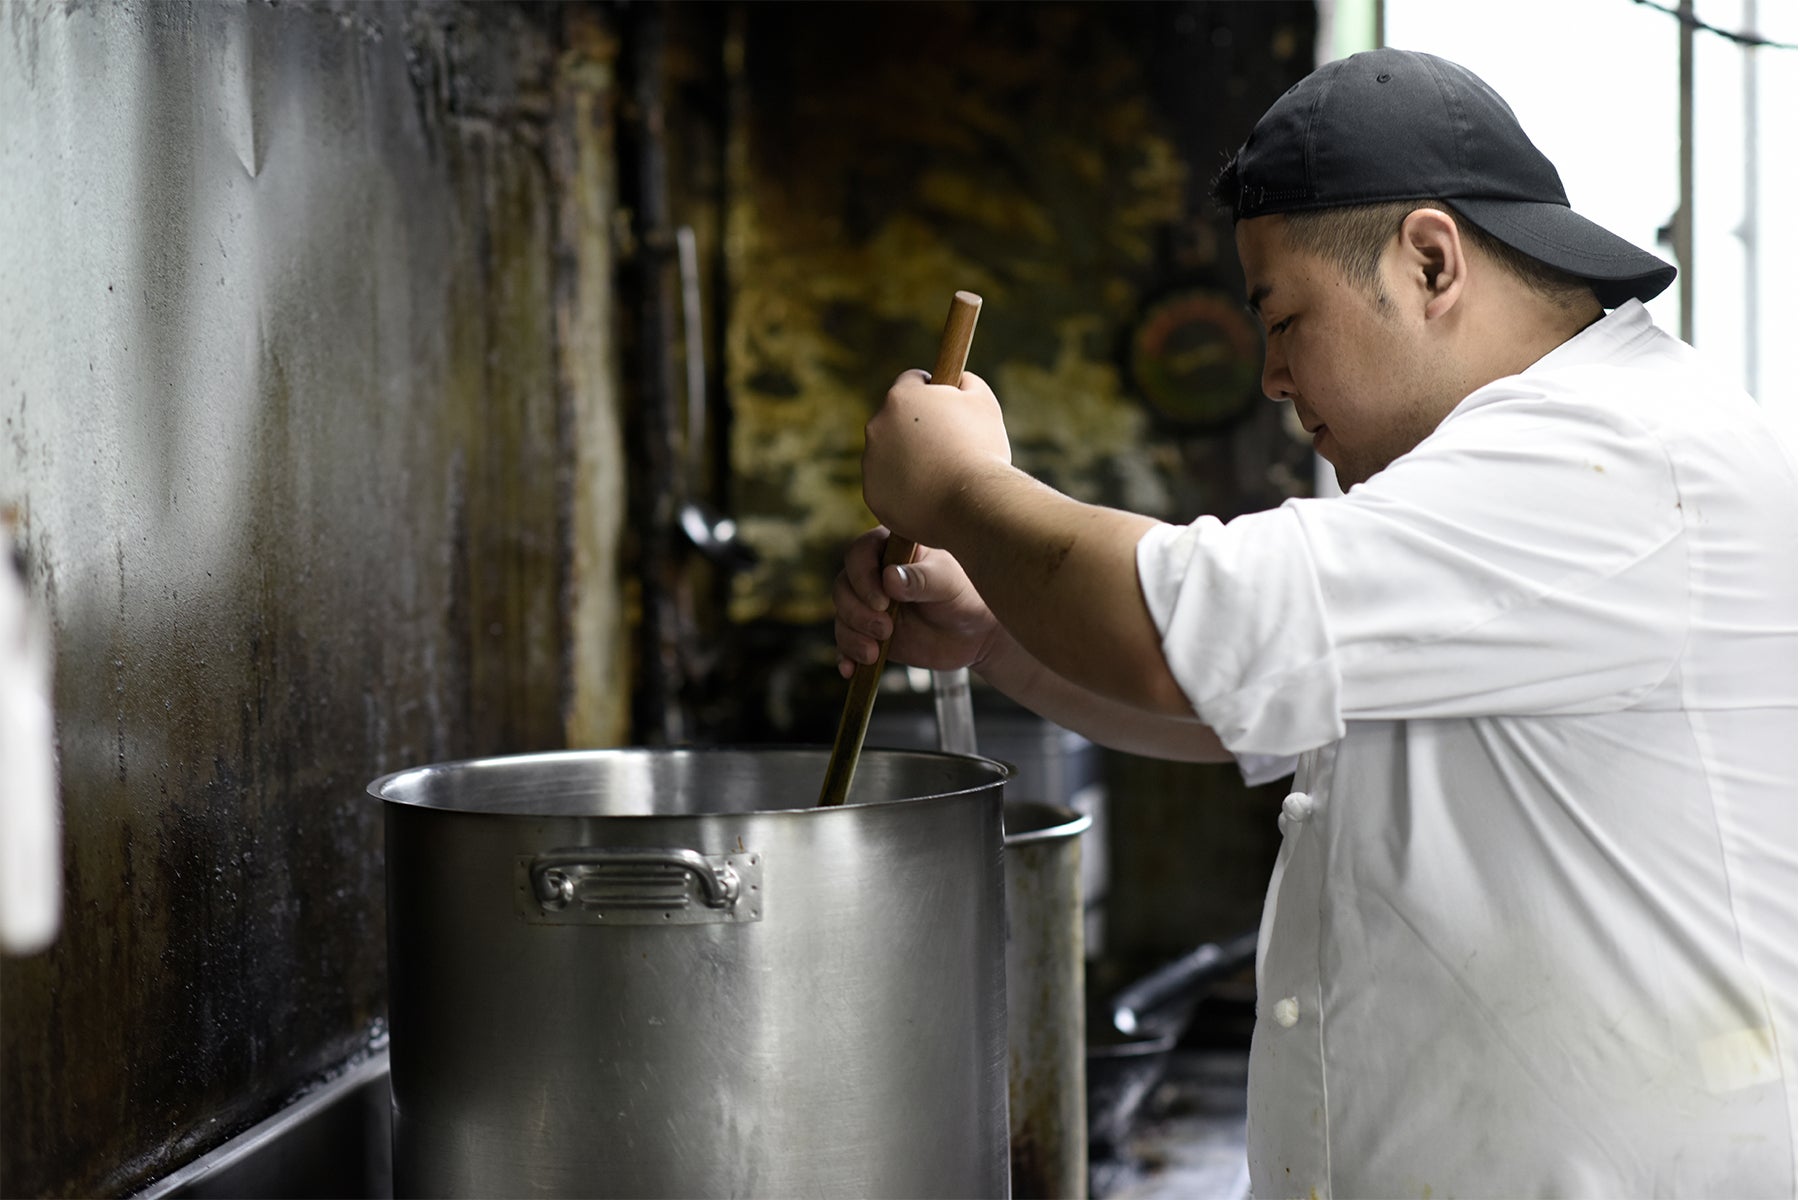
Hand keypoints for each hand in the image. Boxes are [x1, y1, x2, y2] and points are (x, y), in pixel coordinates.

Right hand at [833, 527, 999, 677]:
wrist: (976, 634)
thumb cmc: (967, 597)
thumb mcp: (949, 584)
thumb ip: (921, 579)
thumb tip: (889, 577)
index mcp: (893, 549)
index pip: (859, 553)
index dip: (863, 577)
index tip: (883, 602)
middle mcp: (876, 575)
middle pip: (843, 587)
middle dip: (857, 612)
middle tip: (885, 630)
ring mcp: (870, 605)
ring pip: (842, 615)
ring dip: (852, 636)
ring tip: (874, 653)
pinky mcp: (870, 633)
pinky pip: (846, 642)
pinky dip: (846, 656)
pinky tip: (852, 670)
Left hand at [862, 369, 1010, 545]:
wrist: (972, 503)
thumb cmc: (981, 450)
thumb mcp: (983, 401)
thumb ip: (966, 381)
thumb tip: (959, 380)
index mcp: (901, 397)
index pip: (912, 381)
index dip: (933, 391)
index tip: (946, 406)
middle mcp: (877, 426)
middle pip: (896, 418)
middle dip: (917, 427)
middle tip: (947, 445)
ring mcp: (871, 462)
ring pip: (889, 453)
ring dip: (908, 458)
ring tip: (941, 473)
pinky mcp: (873, 494)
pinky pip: (888, 486)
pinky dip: (904, 488)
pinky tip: (929, 494)